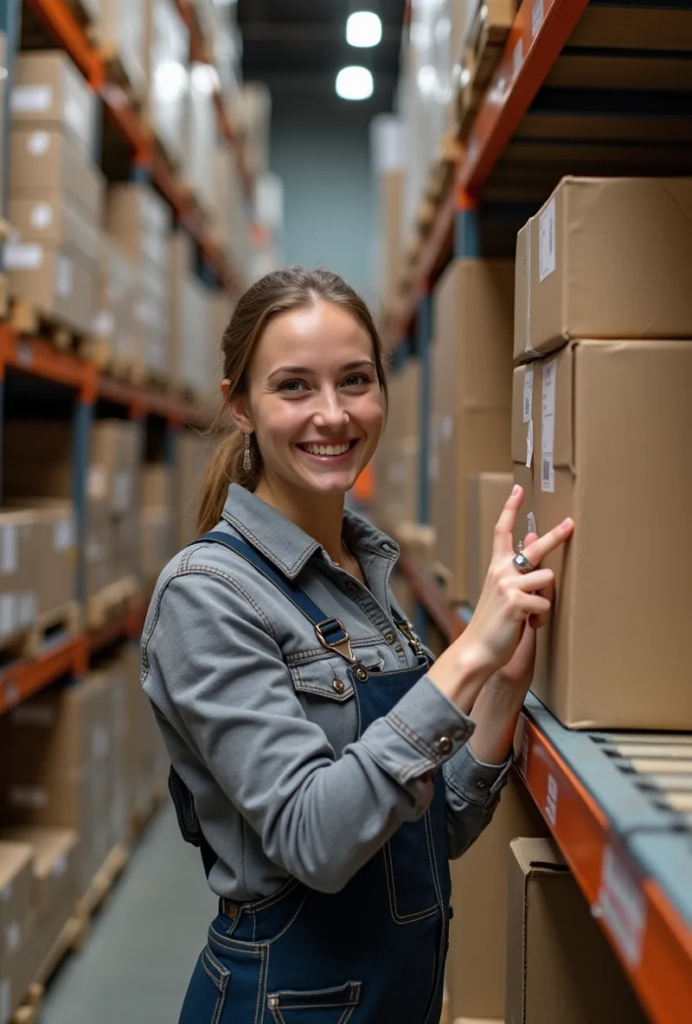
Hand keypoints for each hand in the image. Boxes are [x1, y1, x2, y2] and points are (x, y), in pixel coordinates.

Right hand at [460, 486, 573, 677]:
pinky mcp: (516, 602)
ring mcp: (507, 586)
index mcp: (496, 567)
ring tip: (533, 615)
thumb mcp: (502, 592)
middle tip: (571, 523)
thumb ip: (516, 571)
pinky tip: (529, 626)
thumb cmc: (493, 623)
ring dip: (547, 600)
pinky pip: (545, 604)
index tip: (517, 490)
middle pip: (534, 548)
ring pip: (548, 580)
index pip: (502, 531)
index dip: (510, 509)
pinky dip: (542, 619)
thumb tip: (531, 542)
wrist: (477, 649)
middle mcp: (500, 572)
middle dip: (556, 536)